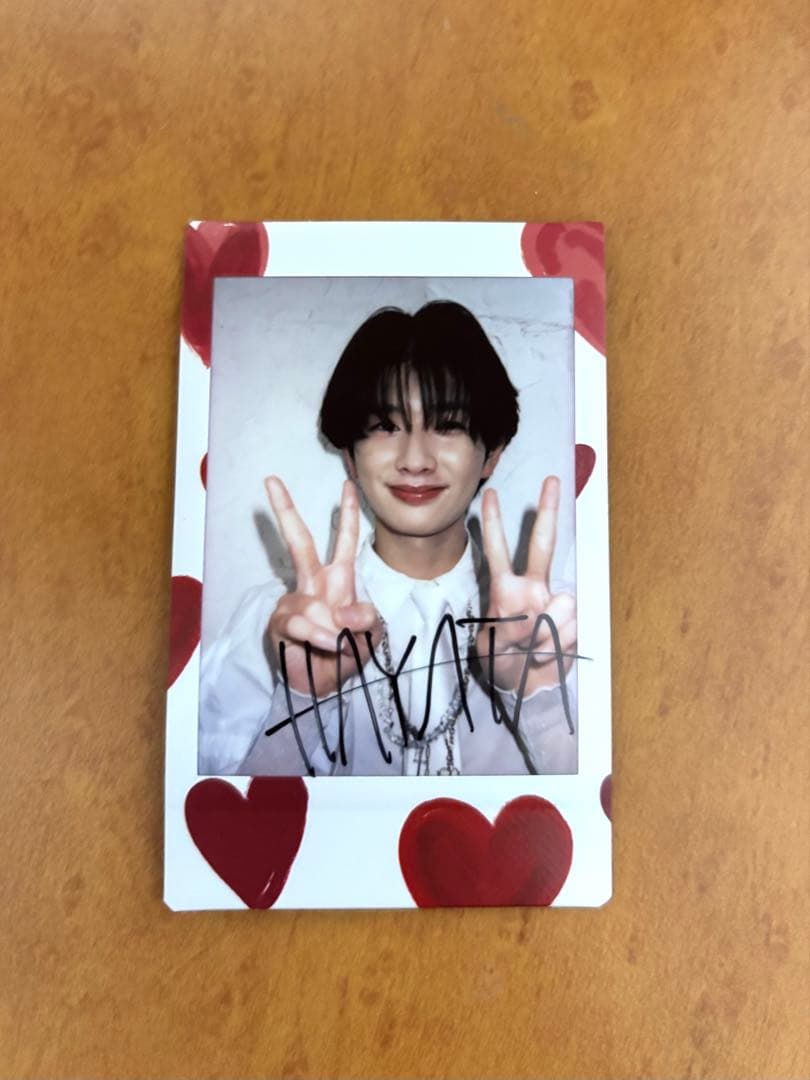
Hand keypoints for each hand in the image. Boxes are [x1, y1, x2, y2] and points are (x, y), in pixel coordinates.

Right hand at [265, 476, 380, 698]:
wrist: (325, 685)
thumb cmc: (348, 652)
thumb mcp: (371, 636)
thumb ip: (367, 619)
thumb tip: (347, 611)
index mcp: (338, 579)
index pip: (345, 540)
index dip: (348, 513)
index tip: (348, 484)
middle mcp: (313, 583)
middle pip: (299, 541)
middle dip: (286, 510)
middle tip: (272, 480)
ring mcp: (294, 601)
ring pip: (308, 603)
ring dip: (330, 629)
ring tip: (340, 646)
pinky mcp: (280, 623)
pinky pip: (299, 624)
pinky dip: (317, 637)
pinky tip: (326, 646)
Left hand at [479, 476, 576, 695]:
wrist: (524, 687)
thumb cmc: (501, 661)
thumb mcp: (491, 646)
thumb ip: (513, 626)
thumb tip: (544, 610)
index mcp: (505, 589)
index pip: (497, 551)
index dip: (493, 524)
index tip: (489, 494)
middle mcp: (532, 588)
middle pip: (542, 544)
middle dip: (548, 512)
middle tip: (552, 480)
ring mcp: (554, 603)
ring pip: (561, 605)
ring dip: (546, 635)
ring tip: (532, 650)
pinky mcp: (574, 622)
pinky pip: (572, 628)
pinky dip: (559, 646)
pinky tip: (548, 653)